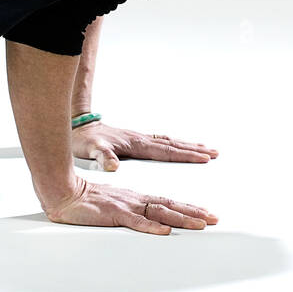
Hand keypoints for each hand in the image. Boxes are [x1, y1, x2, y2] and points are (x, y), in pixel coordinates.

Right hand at [43, 176, 218, 234]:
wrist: (64, 192)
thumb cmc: (86, 200)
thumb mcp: (113, 206)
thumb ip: (130, 213)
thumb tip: (150, 222)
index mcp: (135, 198)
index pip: (167, 202)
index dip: (188, 208)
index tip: (206, 214)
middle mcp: (135, 200)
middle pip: (170, 206)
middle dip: (194, 212)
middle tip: (214, 218)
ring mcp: (125, 206)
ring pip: (159, 213)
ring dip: (181, 219)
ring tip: (201, 224)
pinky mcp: (113, 214)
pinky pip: (135, 222)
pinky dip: (151, 226)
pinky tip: (164, 231)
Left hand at [71, 121, 218, 171]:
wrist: (77, 126)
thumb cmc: (83, 140)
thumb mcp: (91, 150)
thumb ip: (103, 157)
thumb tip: (113, 165)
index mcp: (135, 144)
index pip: (166, 151)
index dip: (186, 155)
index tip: (204, 157)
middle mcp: (140, 140)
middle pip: (173, 144)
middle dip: (195, 149)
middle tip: (215, 152)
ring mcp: (139, 139)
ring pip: (169, 142)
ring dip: (188, 146)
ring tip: (206, 149)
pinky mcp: (135, 140)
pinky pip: (161, 142)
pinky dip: (175, 145)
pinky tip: (179, 147)